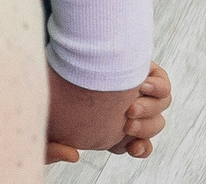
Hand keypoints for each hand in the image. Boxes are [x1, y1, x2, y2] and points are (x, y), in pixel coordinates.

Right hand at [43, 61, 170, 162]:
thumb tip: (75, 156)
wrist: (50, 49)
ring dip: (150, 110)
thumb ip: (51, 148)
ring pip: (159, 108)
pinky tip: (143, 85)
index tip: (132, 146)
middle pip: (149, 127)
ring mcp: (135, 87)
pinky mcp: (141, 67)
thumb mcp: (42, 122)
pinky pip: (163, 85)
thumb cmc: (44, 85)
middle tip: (127, 122)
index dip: (138, 147)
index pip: (132, 143)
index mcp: (107, 122)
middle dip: (144, 129)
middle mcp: (124, 105)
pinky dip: (159, 88)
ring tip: (131, 106)